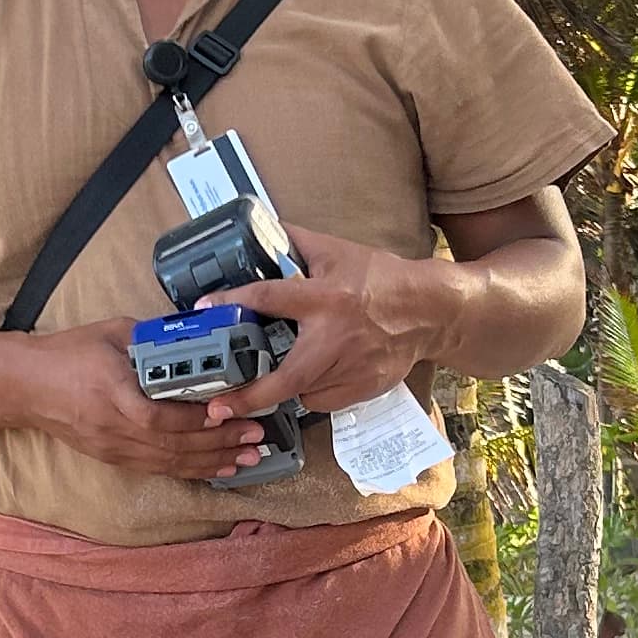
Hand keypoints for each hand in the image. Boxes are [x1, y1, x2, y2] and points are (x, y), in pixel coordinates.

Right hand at [10, 321, 272, 483]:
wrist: (26, 386)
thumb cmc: (67, 354)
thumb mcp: (111, 332)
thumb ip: (151, 338)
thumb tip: (193, 337)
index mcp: (113, 393)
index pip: (161, 417)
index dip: (198, 420)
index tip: (231, 411)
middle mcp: (115, 428)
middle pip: (174, 445)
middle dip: (221, 443)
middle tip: (258, 437)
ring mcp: (114, 448)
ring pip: (171, 462)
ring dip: (213, 462)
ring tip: (248, 458)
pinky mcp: (114, 458)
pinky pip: (160, 468)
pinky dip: (192, 470)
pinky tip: (217, 469)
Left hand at [203, 224, 446, 425]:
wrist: (430, 311)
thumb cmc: (383, 279)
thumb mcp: (339, 251)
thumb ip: (298, 242)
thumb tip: (262, 229)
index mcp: (325, 298)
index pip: (270, 297)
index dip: (233, 301)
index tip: (206, 308)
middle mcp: (336, 338)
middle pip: (285, 377)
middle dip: (249, 397)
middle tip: (218, 408)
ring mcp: (352, 369)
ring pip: (302, 391)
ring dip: (287, 385)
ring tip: (282, 373)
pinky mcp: (364, 388)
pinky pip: (324, 400)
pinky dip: (313, 391)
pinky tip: (318, 374)